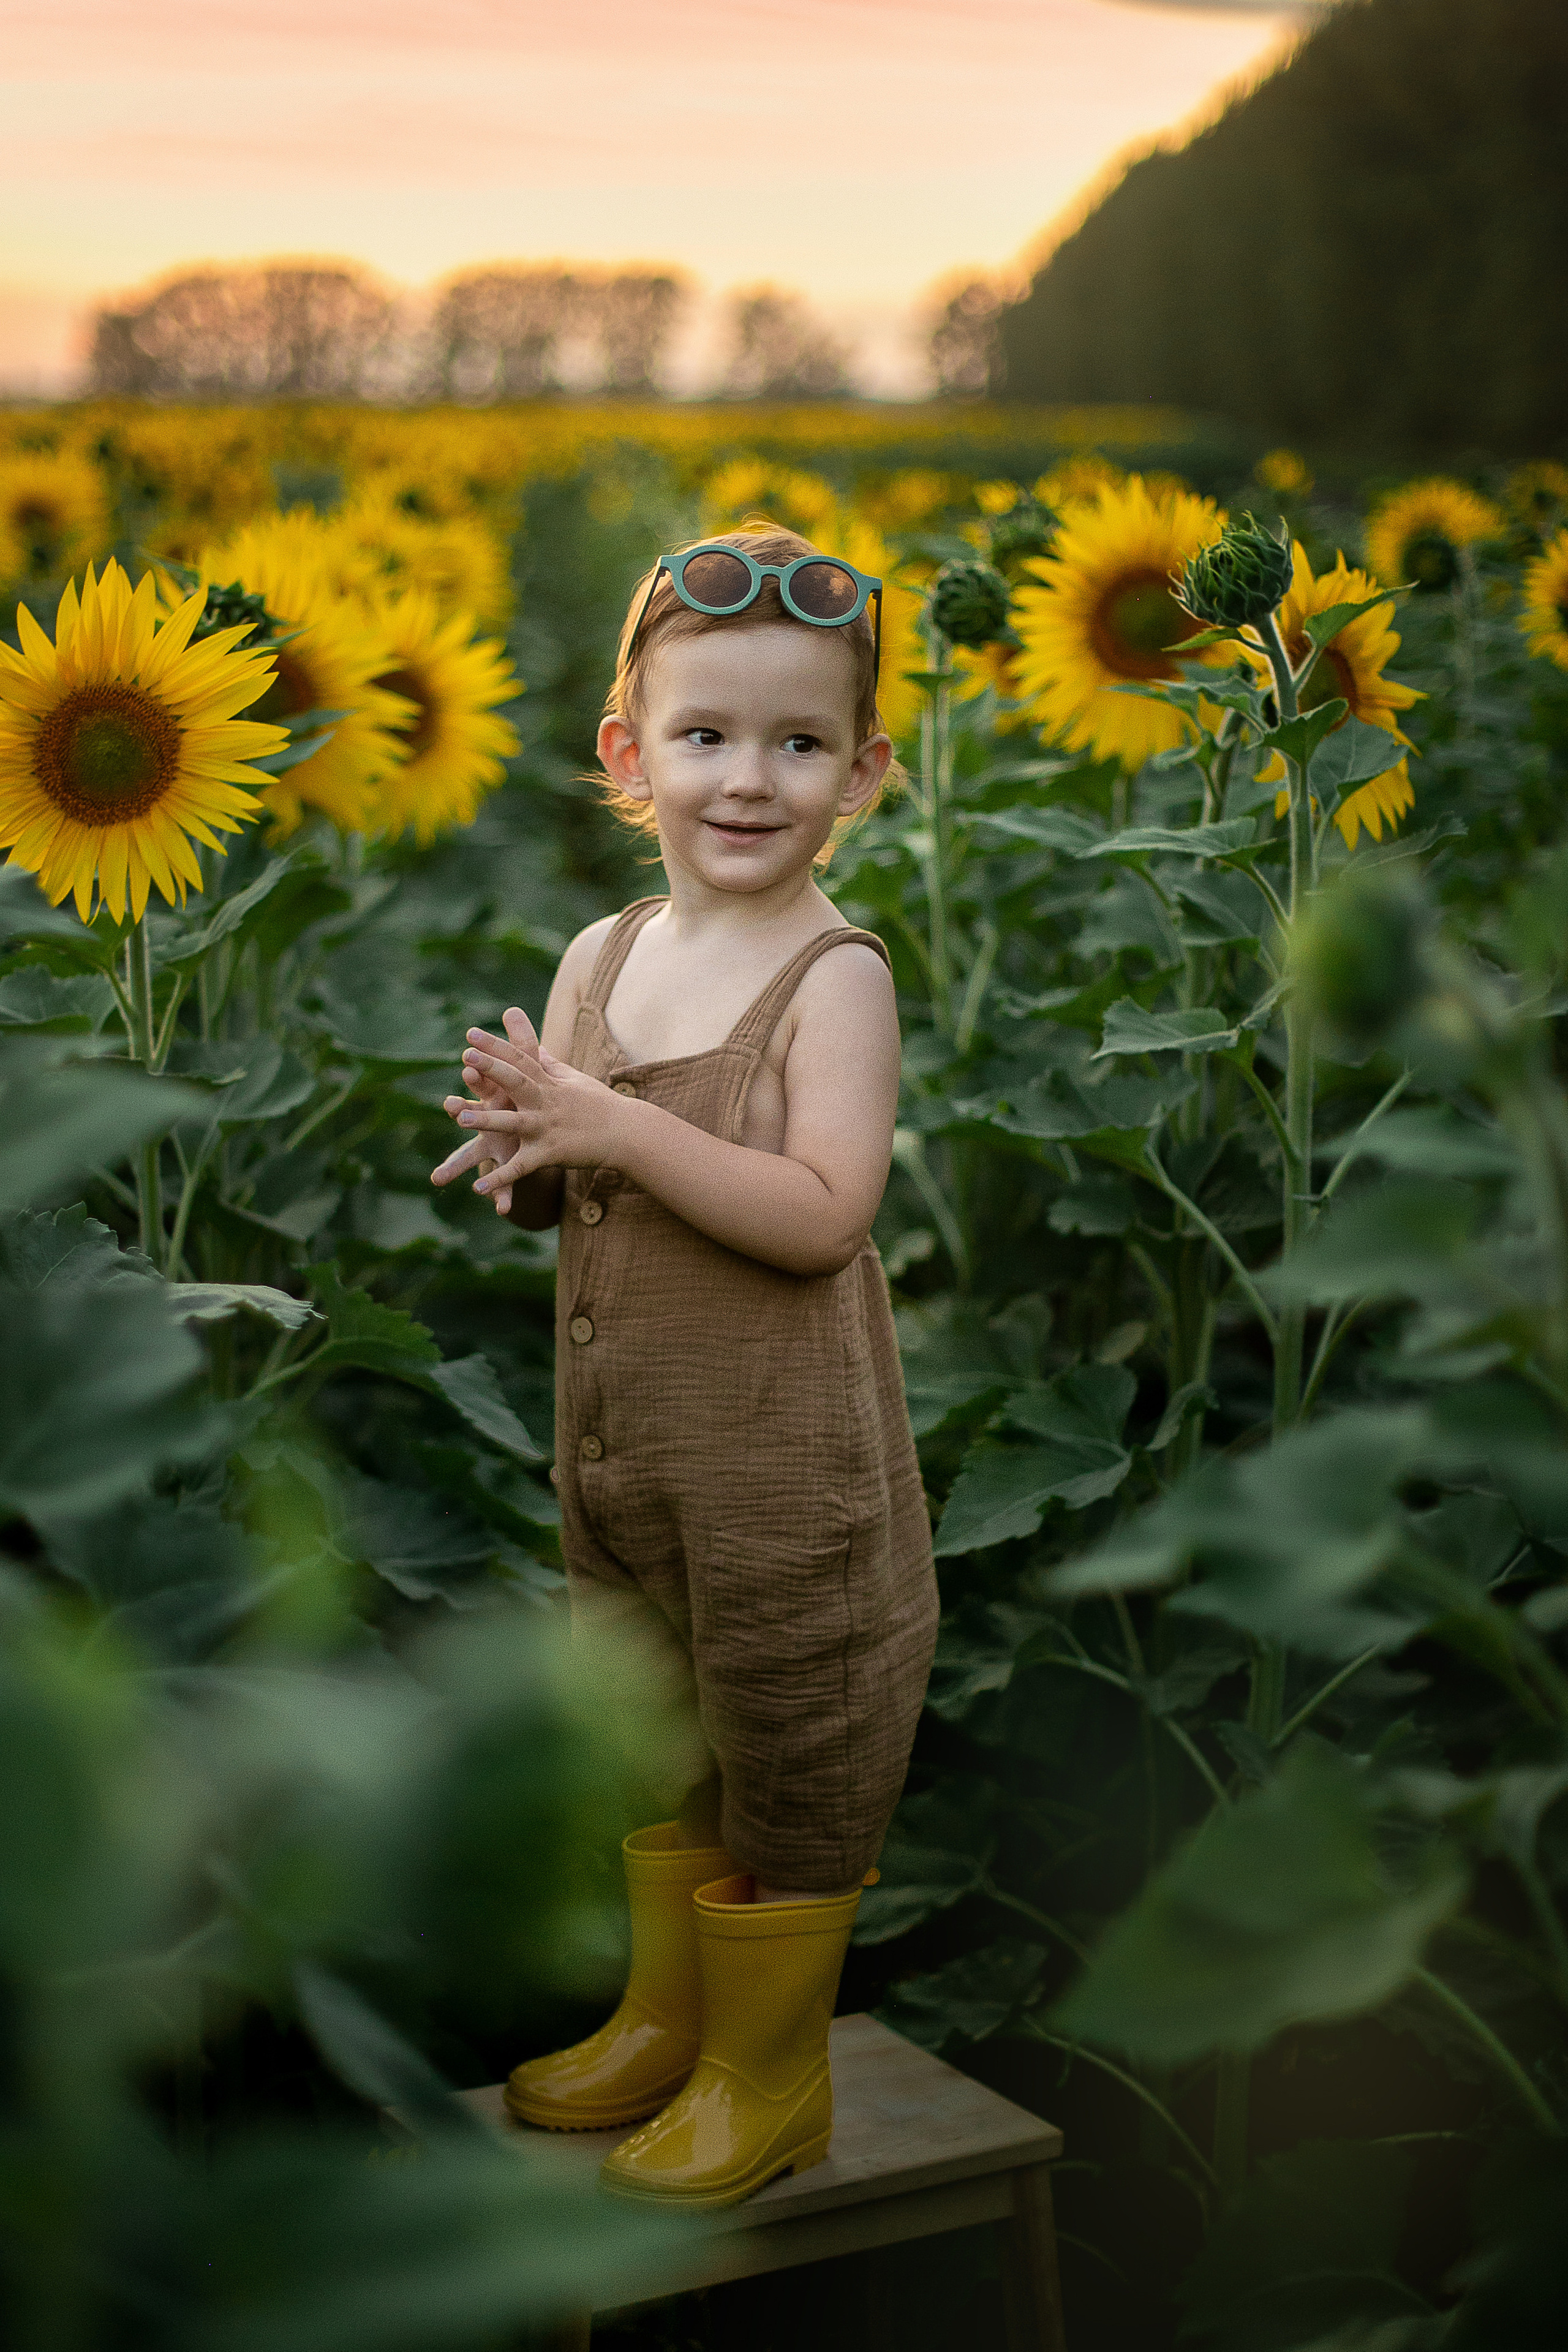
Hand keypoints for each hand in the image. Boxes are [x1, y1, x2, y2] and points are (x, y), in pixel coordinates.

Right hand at [431, 1006, 540, 1214]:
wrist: (535, 1126)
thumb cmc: (524, 1095)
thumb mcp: (527, 1070)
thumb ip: (521, 1042)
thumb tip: (513, 1008)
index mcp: (495, 1096)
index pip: (482, 1082)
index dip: (476, 1074)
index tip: (468, 1063)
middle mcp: (487, 1119)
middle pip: (468, 1114)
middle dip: (460, 1111)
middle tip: (450, 1107)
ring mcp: (492, 1143)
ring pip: (469, 1155)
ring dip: (455, 1165)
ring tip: (438, 1177)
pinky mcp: (505, 1164)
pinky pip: (502, 1182)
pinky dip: (500, 1195)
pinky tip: (502, 1210)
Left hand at [437, 1035, 624, 1204]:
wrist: (627, 1133)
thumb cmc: (599, 1104)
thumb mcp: (573, 1079)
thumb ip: (548, 1064)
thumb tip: (535, 1045)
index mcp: (548, 1083)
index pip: (520, 1059)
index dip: (495, 1046)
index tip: (471, 1033)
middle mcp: (545, 1102)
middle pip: (516, 1082)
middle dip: (492, 1069)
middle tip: (466, 1056)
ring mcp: (547, 1128)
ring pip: (514, 1123)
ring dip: (488, 1121)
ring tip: (460, 1118)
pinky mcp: (550, 1154)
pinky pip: (521, 1168)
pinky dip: (501, 1178)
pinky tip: (478, 1188)